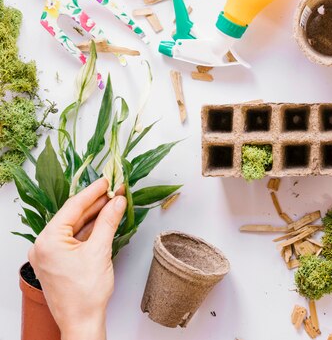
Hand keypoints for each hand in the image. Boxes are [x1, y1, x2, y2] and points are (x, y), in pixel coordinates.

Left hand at [28, 178, 125, 339]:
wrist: (82, 321)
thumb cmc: (85, 293)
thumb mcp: (100, 251)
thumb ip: (108, 221)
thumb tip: (117, 201)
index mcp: (47, 241)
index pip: (72, 207)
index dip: (92, 192)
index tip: (107, 181)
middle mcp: (44, 245)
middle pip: (73, 216)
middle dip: (96, 203)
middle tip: (115, 191)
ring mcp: (50, 254)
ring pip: (75, 227)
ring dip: (95, 216)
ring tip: (114, 203)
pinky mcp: (59, 262)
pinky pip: (75, 239)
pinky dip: (91, 230)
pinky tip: (105, 221)